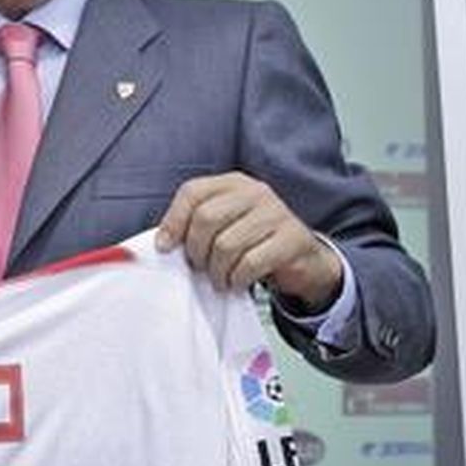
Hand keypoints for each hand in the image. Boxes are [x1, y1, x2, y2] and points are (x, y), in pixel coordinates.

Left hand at [155, 172, 342, 309]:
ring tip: (220, 278)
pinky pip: (250, 263)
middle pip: (206, 218)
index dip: (174, 221)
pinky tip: (238, 281)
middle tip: (200, 267)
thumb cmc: (253, 243)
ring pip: (226, 245)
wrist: (303, 260)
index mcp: (233, 184)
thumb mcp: (223, 226)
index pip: (192, 192)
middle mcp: (255, 192)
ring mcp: (276, 213)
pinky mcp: (292, 238)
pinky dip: (238, 279)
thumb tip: (163, 243)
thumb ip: (195, 227)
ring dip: (217, 271)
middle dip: (197, 251)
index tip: (165, 247)